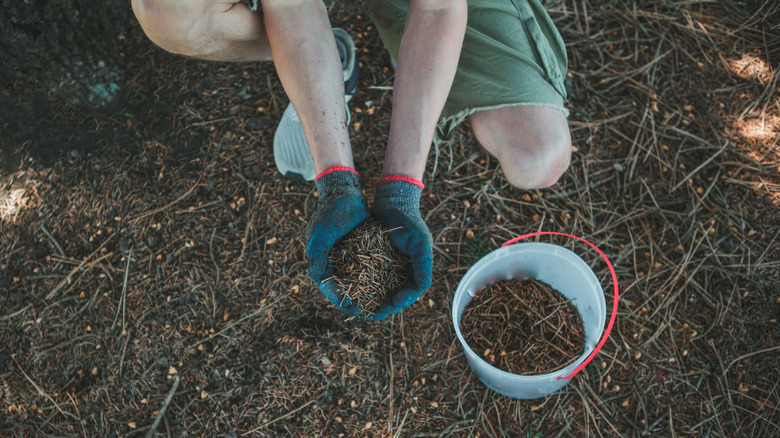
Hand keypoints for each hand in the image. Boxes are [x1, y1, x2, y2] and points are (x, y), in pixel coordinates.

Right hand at [306, 168, 369, 315]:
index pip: (330, 288)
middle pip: (345, 290)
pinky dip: (375, 280)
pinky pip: (367, 271)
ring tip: (382, 306)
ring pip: (357, 283)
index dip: (342, 301)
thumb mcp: (322, 233)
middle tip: (373, 313)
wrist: (344, 193)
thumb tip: (315, 277)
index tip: (355, 310)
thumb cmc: (332, 212)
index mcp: (321, 262)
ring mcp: (346, 259)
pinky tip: (389, 288)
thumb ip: (317, 254)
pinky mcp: (358, 253)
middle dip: (358, 303)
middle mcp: (333, 264)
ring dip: (368, 295)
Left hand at [369, 177, 432, 319]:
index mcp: (417, 269)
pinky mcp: (376, 259)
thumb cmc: (409, 221)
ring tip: (362, 309)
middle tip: (372, 314)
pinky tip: (353, 291)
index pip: (411, 291)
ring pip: (382, 288)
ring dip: (373, 299)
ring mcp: (389, 265)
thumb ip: (423, 264)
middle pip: (395, 294)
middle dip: (385, 305)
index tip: (391, 304)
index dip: (402, 300)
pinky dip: (364, 284)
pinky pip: (370, 276)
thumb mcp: (419, 242)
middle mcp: (403, 270)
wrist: (393, 202)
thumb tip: (424, 287)